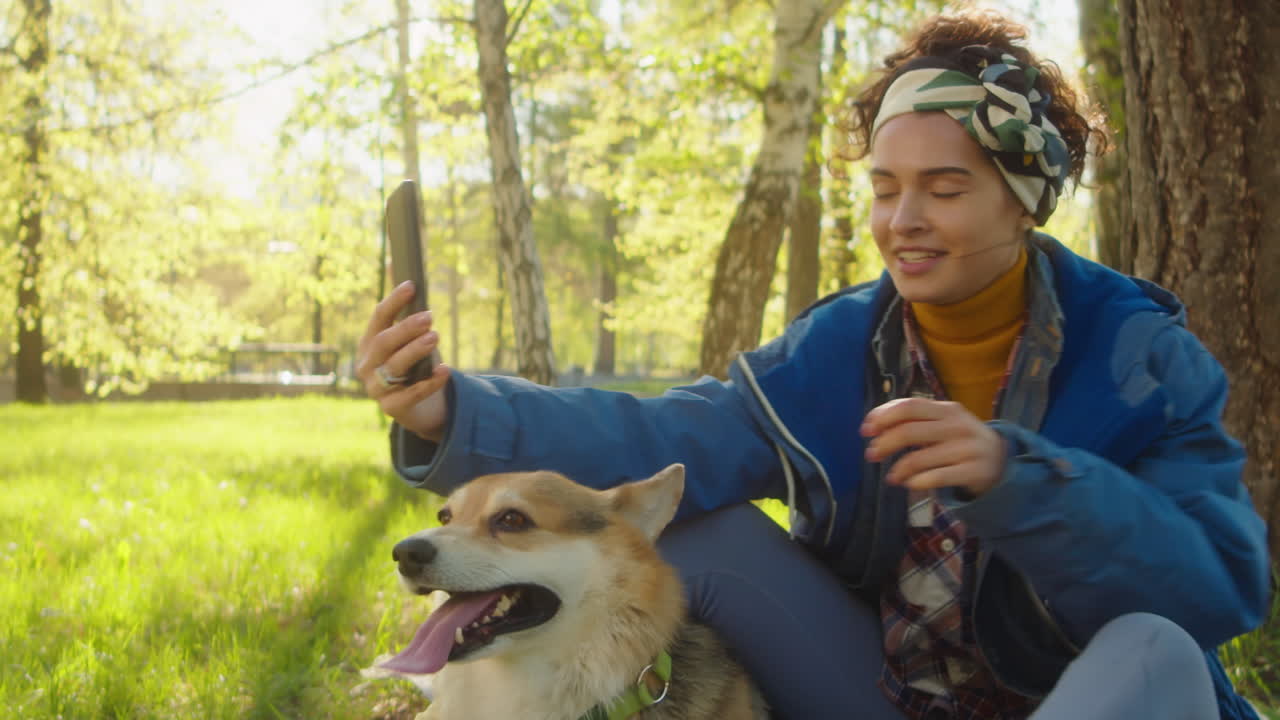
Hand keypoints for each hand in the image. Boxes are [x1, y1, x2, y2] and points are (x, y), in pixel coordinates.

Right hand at [356, 281, 451, 441]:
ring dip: (415, 350)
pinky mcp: (392, 408)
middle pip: (384, 342)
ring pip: (395, 366)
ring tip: (436, 336)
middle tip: (429, 316)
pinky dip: (429, 382)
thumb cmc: (412, 366)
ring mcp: (377, 388)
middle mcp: (367, 365)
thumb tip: (396, 262)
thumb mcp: (408, 338)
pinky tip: (446, 370)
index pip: (378, 318)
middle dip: (406, 328)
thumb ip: (401, 307)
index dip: (394, 301)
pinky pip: (410, 394)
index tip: (412, 286)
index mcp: (369, 343)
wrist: (417, 408)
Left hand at [860, 398, 1005, 496]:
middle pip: (910, 431)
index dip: (883, 416)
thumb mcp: (943, 423)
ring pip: (920, 458)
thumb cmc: (960, 440)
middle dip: (884, 443)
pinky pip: (936, 477)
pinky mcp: (973, 471)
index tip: (865, 430)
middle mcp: (958, 425)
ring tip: (891, 477)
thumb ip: (914, 420)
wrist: (1001, 460)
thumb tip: (873, 425)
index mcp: (947, 409)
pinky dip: (916, 482)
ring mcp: (967, 448)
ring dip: (898, 469)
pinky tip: (909, 483)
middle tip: (871, 455)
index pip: (909, 406)